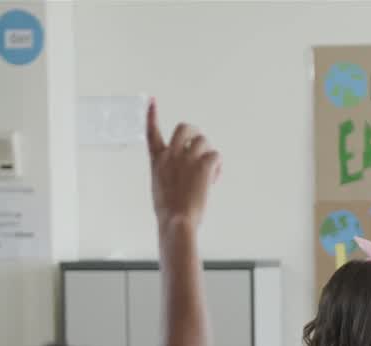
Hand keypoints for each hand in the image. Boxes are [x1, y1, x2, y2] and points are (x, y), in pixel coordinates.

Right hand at [146, 99, 221, 231]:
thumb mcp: (161, 187)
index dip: (151, 115)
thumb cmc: (169, 212)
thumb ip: (171, 173)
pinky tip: (214, 180)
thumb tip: (188, 173)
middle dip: (196, 133)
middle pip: (185, 128)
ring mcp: (186, 159)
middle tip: (202, 148)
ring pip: (204, 141)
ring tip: (209, 173)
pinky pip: (216, 156)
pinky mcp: (202, 166)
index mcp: (157, 161)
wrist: (176, 221)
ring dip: (209, 154)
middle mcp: (171, 155)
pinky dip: (218, 167)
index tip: (153, 100)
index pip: (151, 132)